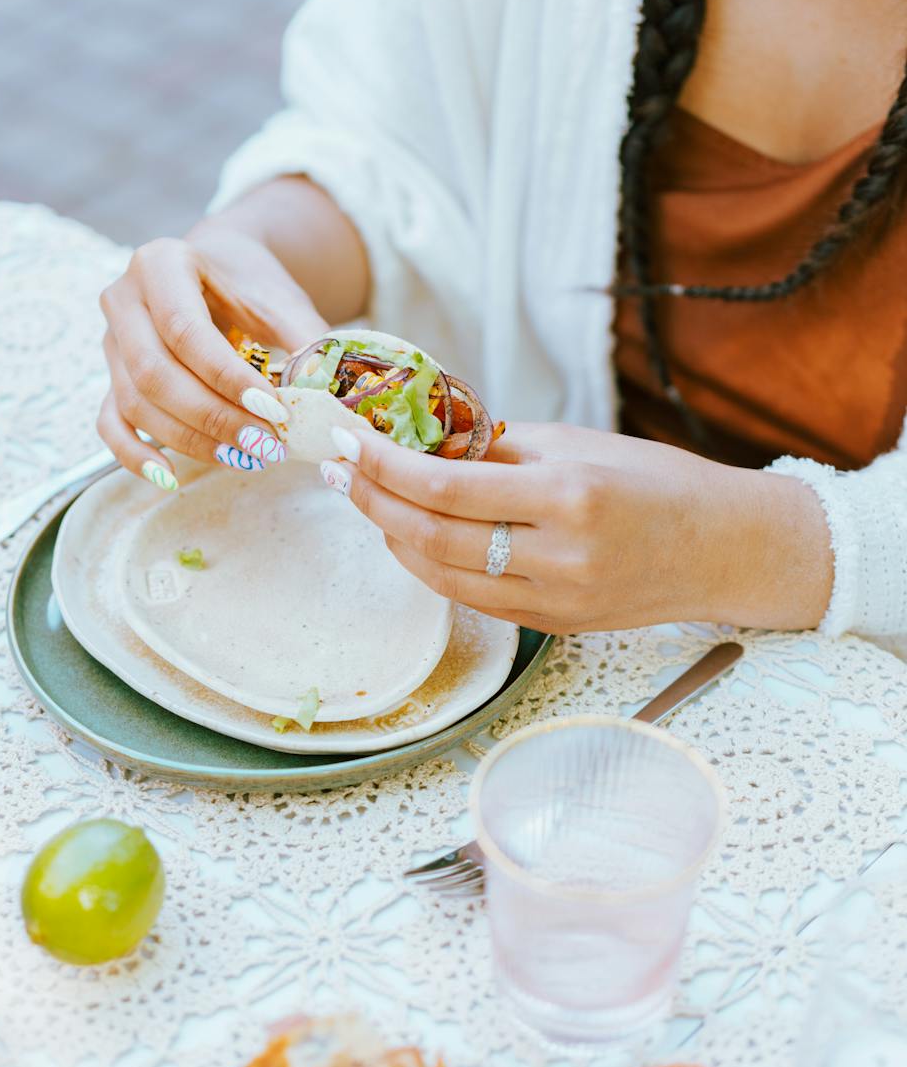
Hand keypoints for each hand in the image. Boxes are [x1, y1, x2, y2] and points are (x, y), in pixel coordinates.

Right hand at [97, 228, 327, 484]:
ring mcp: (111, 341)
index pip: (185, 332)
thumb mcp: (280, 300)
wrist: (218, 266)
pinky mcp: (112, 377)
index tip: (273, 410)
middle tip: (265, 444)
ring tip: (245, 457)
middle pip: (155, 373)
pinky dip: (136, 456)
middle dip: (213, 417)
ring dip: (190, 440)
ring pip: (136, 403)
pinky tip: (170, 478)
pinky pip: (111, 424)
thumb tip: (324, 397)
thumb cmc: (250, 283)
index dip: (228, 379)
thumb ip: (303, 342)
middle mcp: (123, 300)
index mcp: (160, 264)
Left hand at [322, 422, 832, 632]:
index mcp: (567, 496)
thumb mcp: (580, 445)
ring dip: (395, 539)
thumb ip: (501, 448)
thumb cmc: (659, 481)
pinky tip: (413, 539)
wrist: (726, 549)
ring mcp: (556, 600)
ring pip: (443, 578)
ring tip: (369, 502)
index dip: (384, 465)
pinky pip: (474, 599)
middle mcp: (559, 556)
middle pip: (432, 538)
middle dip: (374, 503)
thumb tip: (426, 442)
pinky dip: (433, 569)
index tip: (347, 440)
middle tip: (340, 471)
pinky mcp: (554, 626)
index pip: (446, 485)